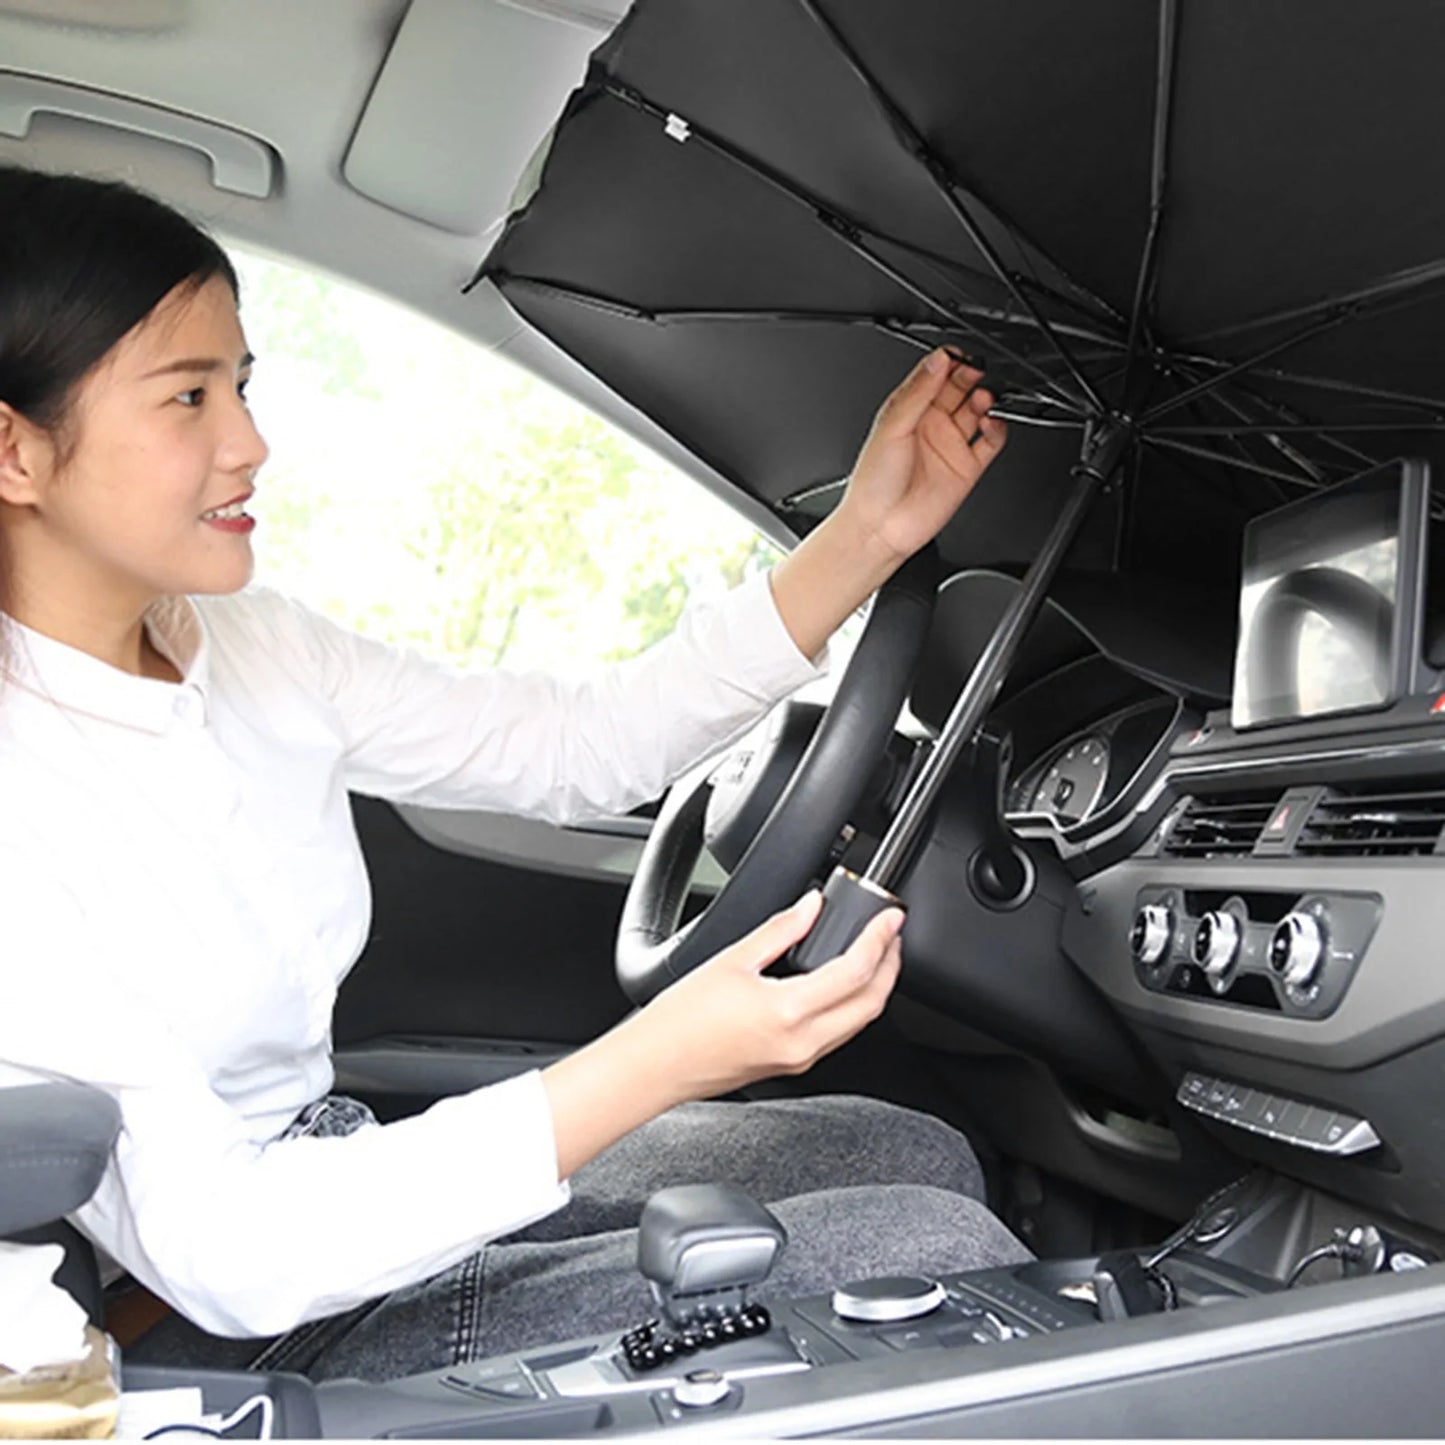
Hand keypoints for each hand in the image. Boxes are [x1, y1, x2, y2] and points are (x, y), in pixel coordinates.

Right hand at [541, 892, 902, 1178]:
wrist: (656, 1065)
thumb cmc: (681, 1020)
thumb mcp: (732, 961)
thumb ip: (780, 931)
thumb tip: (811, 907)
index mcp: (789, 1012)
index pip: (856, 972)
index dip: (880, 940)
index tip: (891, 918)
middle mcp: (803, 1042)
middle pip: (871, 1003)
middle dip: (889, 966)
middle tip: (892, 935)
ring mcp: (801, 1059)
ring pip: (859, 1022)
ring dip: (874, 987)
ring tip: (874, 954)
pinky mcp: (793, 1066)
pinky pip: (839, 1034)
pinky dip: (852, 1006)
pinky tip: (842, 984)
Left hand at [768, 348, 1006, 659]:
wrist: (880, 528)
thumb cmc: (873, 483)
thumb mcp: (891, 427)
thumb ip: (917, 393)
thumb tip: (938, 361)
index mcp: (907, 410)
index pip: (934, 375)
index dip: (948, 362)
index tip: (959, 355)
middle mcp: (930, 425)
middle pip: (959, 388)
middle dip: (971, 375)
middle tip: (979, 370)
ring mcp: (950, 445)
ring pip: (977, 411)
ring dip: (985, 398)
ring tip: (985, 396)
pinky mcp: (967, 467)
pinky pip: (991, 441)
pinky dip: (998, 428)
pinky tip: (993, 421)